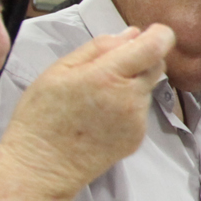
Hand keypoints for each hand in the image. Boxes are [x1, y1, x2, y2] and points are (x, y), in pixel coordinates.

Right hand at [0, 25, 173, 200]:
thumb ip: (99, 47)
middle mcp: (129, 98)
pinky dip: (127, 107)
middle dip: (142, 58)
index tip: (149, 33)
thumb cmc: (42, 117)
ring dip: (131, 85)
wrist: (42, 167)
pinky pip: (141, 111)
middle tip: (111, 67)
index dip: (158, 34)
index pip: (156, 46)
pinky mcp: (137, 138)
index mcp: (108, 75)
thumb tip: (131, 34)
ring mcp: (136, 120)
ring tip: (97, 98)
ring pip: (147, 88)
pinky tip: (101, 117)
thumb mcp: (59, 70)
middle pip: (157, 65)